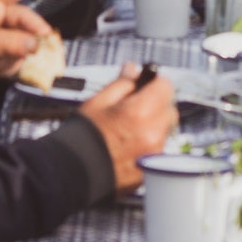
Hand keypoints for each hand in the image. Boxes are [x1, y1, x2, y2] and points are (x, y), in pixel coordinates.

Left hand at [0, 0, 62, 94]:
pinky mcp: (3, 55)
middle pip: (26, 19)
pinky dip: (11, 66)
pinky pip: (19, 58)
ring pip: (25, 41)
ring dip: (17, 54)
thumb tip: (34, 44)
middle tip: (37, 47)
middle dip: (32, 33)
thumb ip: (7, 41)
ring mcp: (2, 37)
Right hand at [75, 67, 176, 192]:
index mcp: (140, 112)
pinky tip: (128, 148)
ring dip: (153, 127)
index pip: (166, 87)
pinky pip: (157, 150)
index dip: (155, 84)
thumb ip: (121, 84)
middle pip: (169, 110)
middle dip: (157, 106)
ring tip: (128, 132)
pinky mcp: (150, 170)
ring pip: (164, 132)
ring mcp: (153, 154)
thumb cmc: (82, 136)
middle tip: (135, 109)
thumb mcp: (98, 101)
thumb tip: (133, 68)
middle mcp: (153, 133)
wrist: (72, 174)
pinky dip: (148, 146)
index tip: (146, 87)